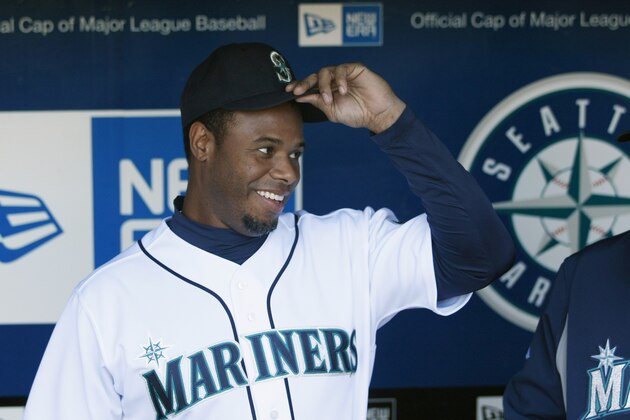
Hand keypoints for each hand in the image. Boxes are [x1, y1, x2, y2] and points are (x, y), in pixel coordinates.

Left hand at [286, 63, 405, 133]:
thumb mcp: (332, 111)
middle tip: (298, 91)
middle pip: (314, 76)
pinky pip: (341, 69)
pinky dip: (339, 80)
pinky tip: (343, 91)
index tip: (288, 91)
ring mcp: (343, 74)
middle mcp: (333, 80)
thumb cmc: (357, 114)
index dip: (299, 86)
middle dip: (304, 83)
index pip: (310, 85)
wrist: (377, 114)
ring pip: (325, 71)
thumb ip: (317, 102)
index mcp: (327, 90)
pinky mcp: (354, 68)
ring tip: (329, 99)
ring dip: (323, 86)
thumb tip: (300, 97)